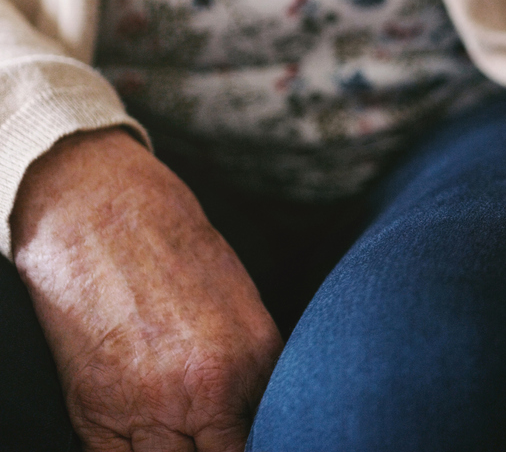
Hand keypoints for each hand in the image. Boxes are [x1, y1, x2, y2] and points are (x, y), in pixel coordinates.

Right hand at [11, 128, 281, 450]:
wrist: (103, 214)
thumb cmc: (177, 251)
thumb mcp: (241, 307)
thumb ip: (253, 368)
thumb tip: (260, 411)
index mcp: (256, 362)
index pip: (271, 432)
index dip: (262, 437)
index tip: (253, 434)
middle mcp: (209, 394)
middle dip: (227, 450)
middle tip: (217, 436)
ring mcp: (151, 408)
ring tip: (185, 436)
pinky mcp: (97, 413)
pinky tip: (148, 444)